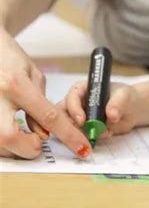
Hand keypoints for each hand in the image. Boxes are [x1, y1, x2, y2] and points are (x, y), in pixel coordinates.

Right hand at [0, 27, 91, 158]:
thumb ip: (40, 104)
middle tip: (37, 145)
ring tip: (23, 137)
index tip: (82, 148)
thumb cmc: (9, 58)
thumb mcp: (32, 75)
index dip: (68, 135)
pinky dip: (4, 143)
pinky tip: (12, 134)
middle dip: (27, 149)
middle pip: (8, 138)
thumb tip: (46, 133)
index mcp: (15, 85)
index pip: (48, 116)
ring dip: (13, 148)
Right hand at [60, 80, 140, 137]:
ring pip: (68, 129)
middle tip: (85, 135)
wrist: (132, 111)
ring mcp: (77, 118)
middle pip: (63, 115)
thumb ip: (117, 103)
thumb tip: (112, 115)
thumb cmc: (125, 97)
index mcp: (82, 89)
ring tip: (99, 136)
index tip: (82, 121)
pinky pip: (77, 139)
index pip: (71, 98)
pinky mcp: (82, 131)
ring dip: (80, 136)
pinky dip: (86, 142)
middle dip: (71, 127)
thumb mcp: (124, 96)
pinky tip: (101, 138)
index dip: (74, 109)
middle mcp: (76, 104)